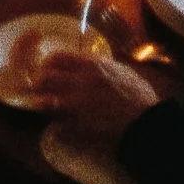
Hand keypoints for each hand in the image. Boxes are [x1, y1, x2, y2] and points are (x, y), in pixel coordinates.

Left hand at [27, 47, 159, 133]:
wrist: (144, 122)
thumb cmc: (138, 95)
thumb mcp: (120, 70)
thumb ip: (102, 66)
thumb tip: (91, 65)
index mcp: (92, 65)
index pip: (58, 57)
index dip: (49, 63)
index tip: (48, 67)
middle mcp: (81, 82)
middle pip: (46, 78)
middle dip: (39, 82)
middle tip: (39, 87)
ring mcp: (78, 105)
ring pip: (47, 101)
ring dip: (43, 102)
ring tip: (43, 104)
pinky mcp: (79, 126)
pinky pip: (57, 122)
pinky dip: (55, 121)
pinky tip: (57, 121)